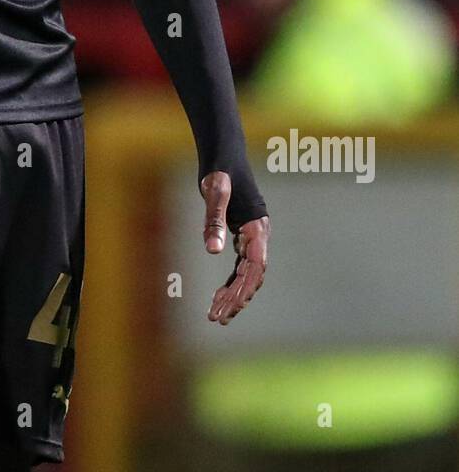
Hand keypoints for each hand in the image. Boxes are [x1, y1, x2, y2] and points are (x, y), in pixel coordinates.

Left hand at [199, 169, 269, 325]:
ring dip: (234, 294)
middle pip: (253, 275)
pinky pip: (241, 265)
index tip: (227, 308)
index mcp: (256, 226)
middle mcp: (259, 233)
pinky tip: (220, 294)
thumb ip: (213, 220)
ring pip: (248, 273)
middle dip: (237, 298)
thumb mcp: (213, 192)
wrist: (224, 153)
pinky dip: (232, 281)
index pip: (254, 267)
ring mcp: (253, 235)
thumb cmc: (219, 170)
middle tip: (217, 318)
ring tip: (216, 314)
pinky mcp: (243, 234)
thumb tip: (213, 252)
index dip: (243, 289)